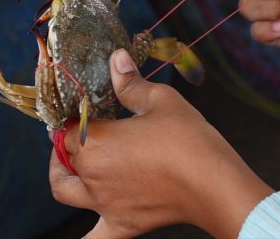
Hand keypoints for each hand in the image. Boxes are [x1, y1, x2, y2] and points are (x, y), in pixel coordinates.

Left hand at [48, 49, 272, 238]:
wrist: (216, 184)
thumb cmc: (189, 140)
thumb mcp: (161, 101)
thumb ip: (131, 83)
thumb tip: (117, 58)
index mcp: (96, 142)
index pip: (66, 127)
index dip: (72, 115)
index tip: (85, 108)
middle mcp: (92, 175)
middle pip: (63, 158)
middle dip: (64, 143)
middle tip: (79, 132)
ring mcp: (105, 204)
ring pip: (66, 192)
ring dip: (64, 176)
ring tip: (75, 167)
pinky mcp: (123, 224)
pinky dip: (86, 237)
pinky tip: (90, 229)